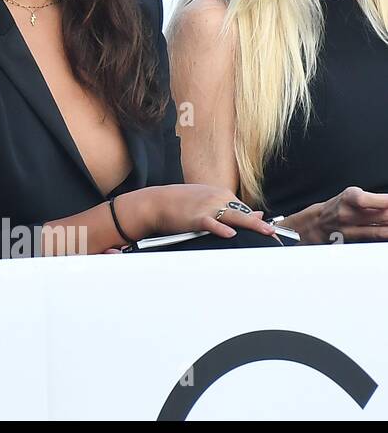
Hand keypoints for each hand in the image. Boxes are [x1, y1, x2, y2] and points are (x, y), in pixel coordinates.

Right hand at [131, 183, 277, 240]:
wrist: (156, 202)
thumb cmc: (181, 204)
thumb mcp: (208, 201)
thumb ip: (231, 208)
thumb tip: (258, 214)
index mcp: (222, 195)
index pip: (244, 211)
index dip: (257, 224)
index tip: (271, 235)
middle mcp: (218, 198)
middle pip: (244, 213)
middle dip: (261, 226)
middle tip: (276, 237)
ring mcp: (207, 207)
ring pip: (234, 216)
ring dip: (252, 225)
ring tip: (268, 232)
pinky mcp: (196, 217)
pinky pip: (211, 223)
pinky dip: (220, 228)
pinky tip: (230, 234)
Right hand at [285, 186, 387, 243]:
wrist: (315, 225)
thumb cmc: (337, 207)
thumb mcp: (352, 195)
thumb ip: (375, 200)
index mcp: (349, 197)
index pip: (377, 200)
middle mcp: (348, 214)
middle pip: (383, 216)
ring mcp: (350, 229)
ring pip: (381, 231)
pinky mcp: (353, 241)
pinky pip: (375, 239)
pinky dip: (385, 235)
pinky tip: (387, 232)